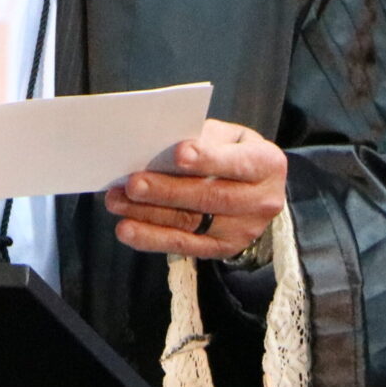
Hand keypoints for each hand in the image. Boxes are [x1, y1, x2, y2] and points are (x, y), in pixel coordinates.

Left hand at [103, 119, 285, 260]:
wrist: (258, 192)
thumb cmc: (235, 154)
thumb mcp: (230, 137)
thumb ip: (204, 137)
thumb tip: (164, 143)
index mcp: (267, 165)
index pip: (238, 163)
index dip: (208, 159)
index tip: (178, 153)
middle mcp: (261, 201)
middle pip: (210, 197)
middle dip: (167, 190)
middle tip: (132, 183)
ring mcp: (242, 230)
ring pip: (191, 223)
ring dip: (148, 214)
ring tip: (117, 201)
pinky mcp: (222, 249)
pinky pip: (183, 245)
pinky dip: (151, 238)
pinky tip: (127, 229)